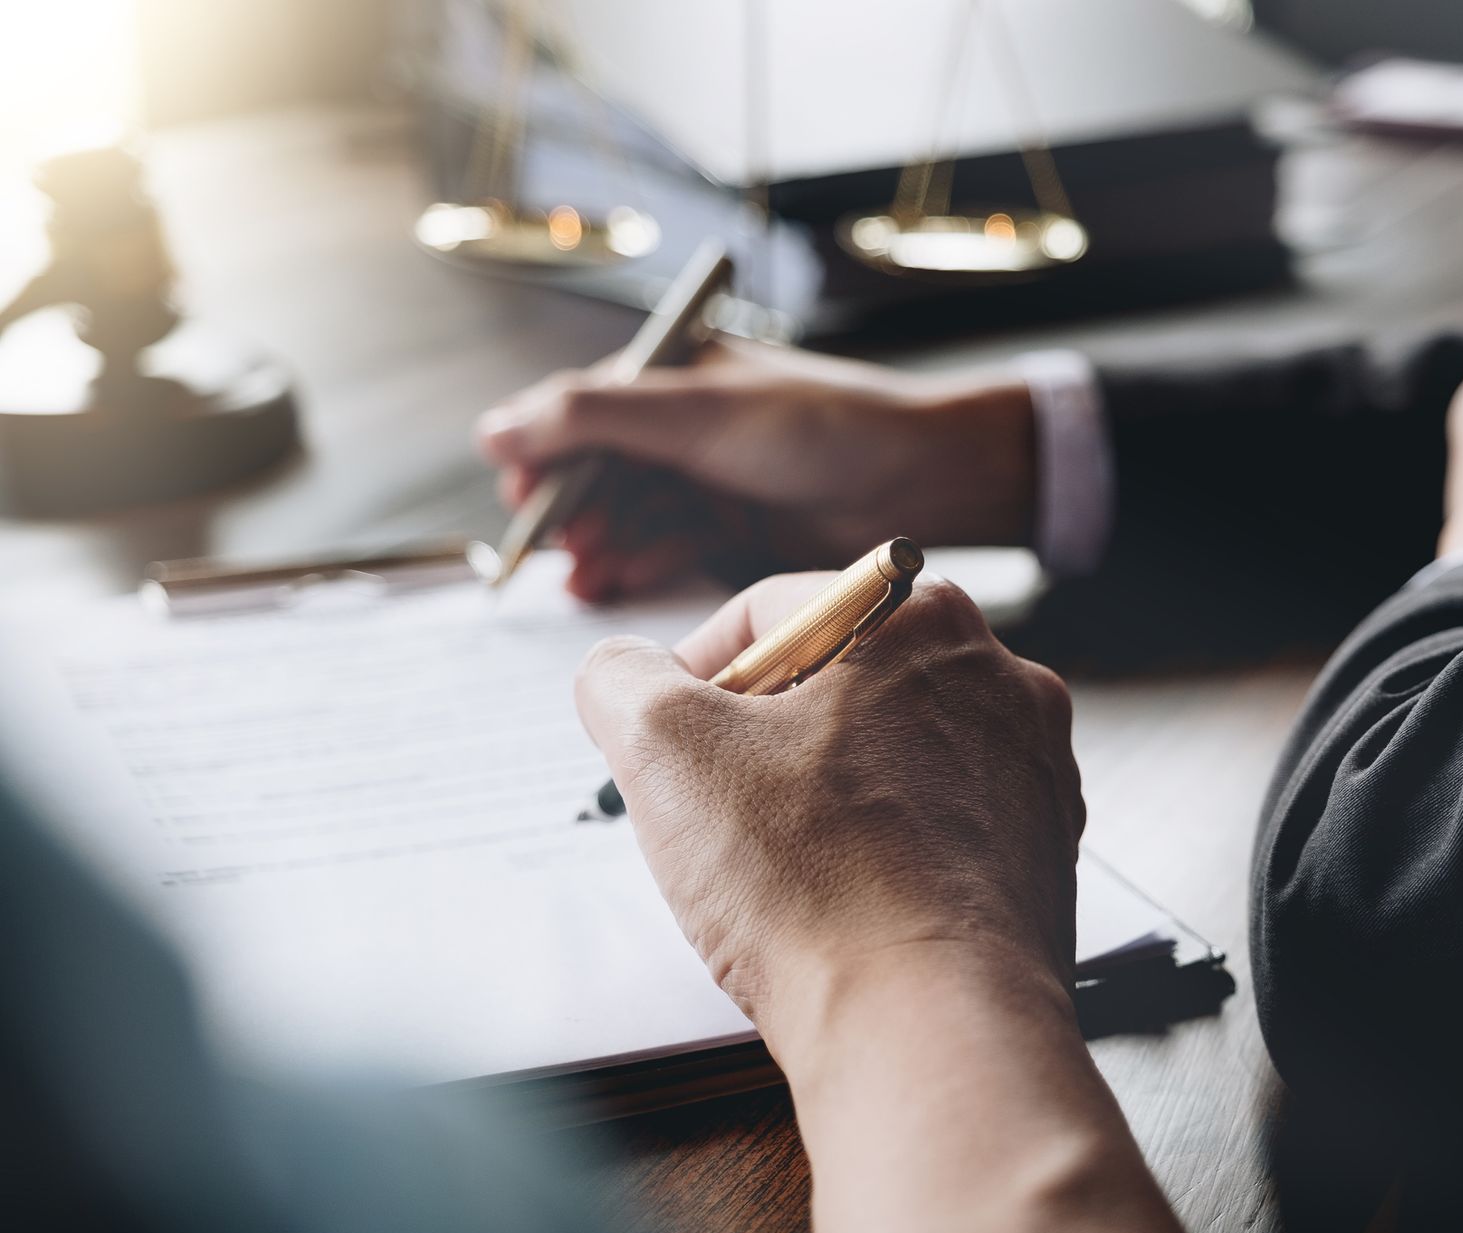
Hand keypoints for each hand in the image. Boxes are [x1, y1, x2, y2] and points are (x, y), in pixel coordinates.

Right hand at [478, 340, 1037, 599]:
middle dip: (574, 511)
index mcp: (673, 375)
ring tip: (587, 578)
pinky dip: (640, 562)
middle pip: (599, 472)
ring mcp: (709, 480)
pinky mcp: (733, 531)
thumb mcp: (697, 413)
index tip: (521, 500)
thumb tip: (492, 430)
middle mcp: (684, 426)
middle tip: (561, 549)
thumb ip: (593, 416)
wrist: (922, 478)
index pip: (580, 411)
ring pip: (629, 516)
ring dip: (603, 544)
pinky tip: (616, 581)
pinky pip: (667, 547)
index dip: (544, 456)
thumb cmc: (822, 425)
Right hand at [573, 573, 1083, 1049]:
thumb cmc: (811, 884)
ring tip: (781, 866)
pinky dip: (885, 850)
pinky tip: (845, 901)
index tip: (667, 742)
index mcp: (924, 618)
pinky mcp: (1042, 852)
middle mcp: (1000, 677)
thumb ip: (621, 678)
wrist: (927, 1028)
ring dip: (825, 795)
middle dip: (765, 739)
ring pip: (891, 755)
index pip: (774, 612)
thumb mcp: (665, 748)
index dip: (695, 676)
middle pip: (840, 681)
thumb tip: (622, 673)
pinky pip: (938, 826)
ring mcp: (1033, 768)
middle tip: (716, 809)